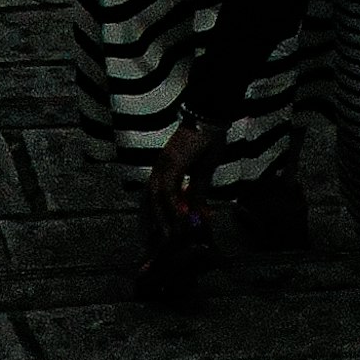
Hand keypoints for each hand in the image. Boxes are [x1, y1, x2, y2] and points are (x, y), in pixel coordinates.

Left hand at [151, 118, 216, 234]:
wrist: (210, 113)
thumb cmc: (208, 139)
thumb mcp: (204, 171)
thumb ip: (198, 191)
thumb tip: (198, 213)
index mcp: (164, 170)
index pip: (153, 198)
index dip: (153, 218)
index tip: (155, 238)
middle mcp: (159, 168)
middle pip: (148, 201)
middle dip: (151, 224)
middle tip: (154, 245)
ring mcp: (164, 164)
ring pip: (157, 197)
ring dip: (163, 218)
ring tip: (170, 237)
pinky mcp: (173, 161)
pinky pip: (170, 188)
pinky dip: (174, 204)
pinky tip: (183, 217)